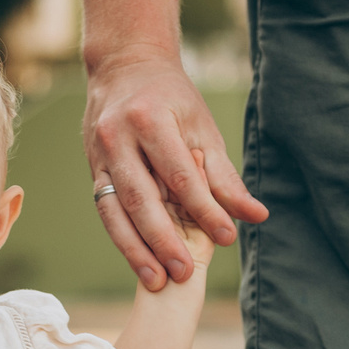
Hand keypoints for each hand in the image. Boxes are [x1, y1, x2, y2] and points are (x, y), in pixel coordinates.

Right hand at [84, 50, 264, 290]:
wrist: (123, 67)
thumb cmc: (171, 98)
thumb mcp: (202, 127)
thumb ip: (224, 175)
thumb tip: (256, 215)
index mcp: (150, 119)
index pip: (180, 175)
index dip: (204, 209)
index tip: (227, 238)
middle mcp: (118, 138)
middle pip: (141, 198)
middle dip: (164, 239)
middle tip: (185, 273)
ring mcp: (99, 155)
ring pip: (115, 211)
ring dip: (135, 250)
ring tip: (157, 281)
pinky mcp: (92, 170)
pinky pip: (105, 211)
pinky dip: (123, 239)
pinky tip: (140, 261)